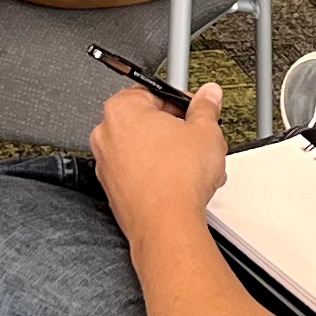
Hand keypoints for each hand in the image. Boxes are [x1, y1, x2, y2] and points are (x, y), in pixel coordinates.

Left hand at [91, 74, 230, 245]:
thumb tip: (209, 96)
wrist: (166, 224)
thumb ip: (206, 107)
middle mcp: (106, 134)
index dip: (181, 100)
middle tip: (196, 136)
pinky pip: (137, 171)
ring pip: (142, 147)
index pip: (154, 91)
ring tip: (192, 162)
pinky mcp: (113, 189)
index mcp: (123, 109)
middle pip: (146, 120)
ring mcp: (106, 164)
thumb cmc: (177, 180)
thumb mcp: (205, 131)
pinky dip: (155, 172)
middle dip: (174, 127)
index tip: (195, 108)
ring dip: (167, 151)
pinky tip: (179, 180)